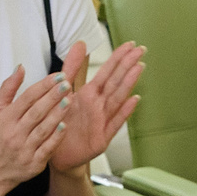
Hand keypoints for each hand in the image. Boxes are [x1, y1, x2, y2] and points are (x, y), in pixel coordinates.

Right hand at [0, 64, 71, 190]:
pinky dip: (56, 137)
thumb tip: (20, 68)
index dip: (43, 85)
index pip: (27, 98)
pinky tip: (65, 124)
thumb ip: (7, 88)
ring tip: (69, 100)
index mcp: (5, 119)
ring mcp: (24, 149)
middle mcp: (14, 134)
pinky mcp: (34, 163)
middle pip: (36, 111)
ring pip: (44, 129)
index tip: (58, 75)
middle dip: (53, 96)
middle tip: (66, 84)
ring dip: (57, 114)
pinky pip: (47, 148)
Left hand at [49, 39, 144, 171]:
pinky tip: (134, 100)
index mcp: (90, 94)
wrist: (56, 152)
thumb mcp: (63, 92)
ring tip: (138, 68)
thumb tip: (80, 43)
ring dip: (128, 83)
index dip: (118, 58)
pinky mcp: (101, 137)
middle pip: (115, 82)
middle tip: (141, 50)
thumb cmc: (62, 123)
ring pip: (117, 98)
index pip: (107, 72)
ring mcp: (102, 120)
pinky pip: (114, 123)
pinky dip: (124, 112)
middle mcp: (99, 105)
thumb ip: (71, 68)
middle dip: (127, 65)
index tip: (130, 44)